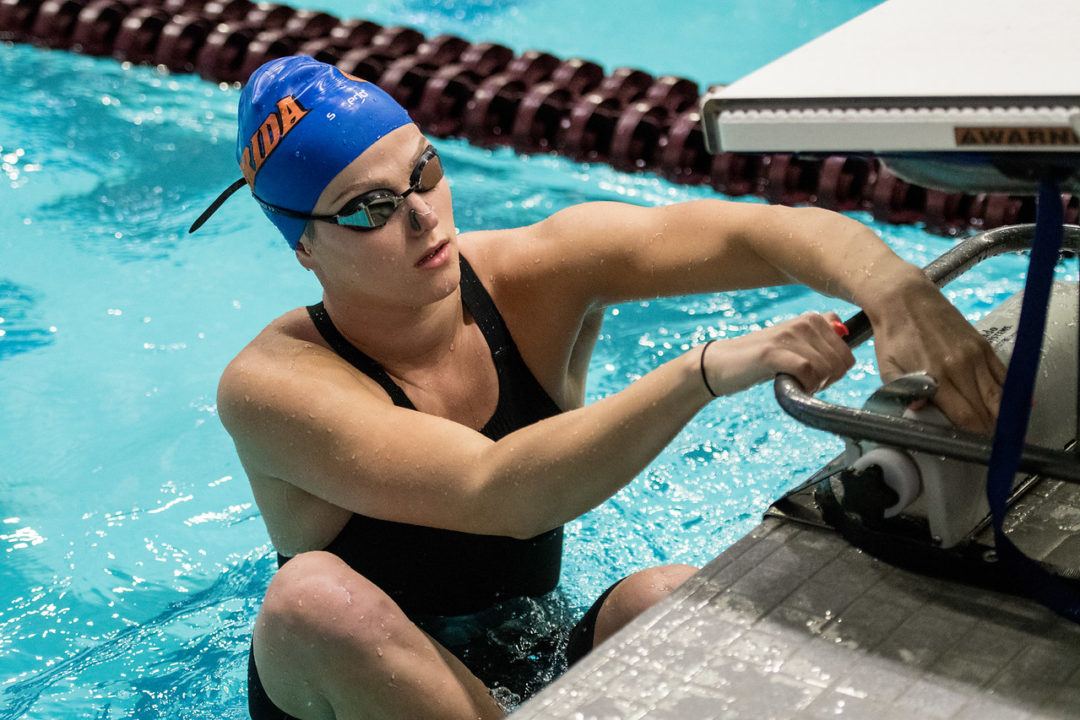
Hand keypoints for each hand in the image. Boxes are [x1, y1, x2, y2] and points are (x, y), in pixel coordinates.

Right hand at [702, 312, 855, 395]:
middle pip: (840, 362)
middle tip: (804, 382)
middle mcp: (804, 322)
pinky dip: (804, 385)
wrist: (722, 363)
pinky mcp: (772, 352)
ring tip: (794, 382)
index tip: (815, 376)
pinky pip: (807, 372)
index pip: (847, 353)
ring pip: (826, 368)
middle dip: (826, 380)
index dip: (834, 372)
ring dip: (814, 384)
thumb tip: (846, 331)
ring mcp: (788, 335)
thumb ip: (821, 335)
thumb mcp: (795, 343)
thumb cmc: (761, 358)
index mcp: (813, 319)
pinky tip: (790, 385)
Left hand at [868, 277, 1005, 432]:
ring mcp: (975, 355)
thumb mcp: (887, 367)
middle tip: (990, 445)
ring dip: (1003, 416)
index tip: (974, 448)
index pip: (964, 416)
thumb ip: (903, 391)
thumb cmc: (893, 336)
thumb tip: (919, 411)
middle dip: (989, 431)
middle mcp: (961, 367)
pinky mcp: (983, 345)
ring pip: (999, 395)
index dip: (973, 436)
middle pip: (985, 409)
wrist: (905, 299)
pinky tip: (1015, 407)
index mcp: (936, 376)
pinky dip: (1011, 392)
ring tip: (1003, 432)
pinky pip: (1003, 374)